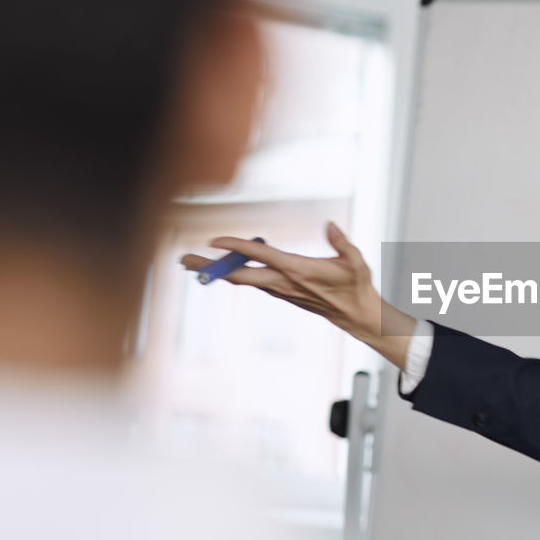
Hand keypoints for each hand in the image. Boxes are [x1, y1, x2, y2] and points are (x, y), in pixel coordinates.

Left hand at [180, 222, 390, 343]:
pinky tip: (225, 267)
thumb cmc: (357, 286)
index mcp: (298, 270)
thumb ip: (342, 242)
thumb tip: (330, 226)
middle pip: (238, 275)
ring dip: (218, 271)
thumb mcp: (356, 261)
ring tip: (193, 262)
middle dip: (210, 266)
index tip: (215, 239)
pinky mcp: (283, 292)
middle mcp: (284, 282)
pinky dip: (236, 273)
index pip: (260, 256)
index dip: (237, 247)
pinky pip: (253, 281)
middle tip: (182, 259)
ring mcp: (281, 289)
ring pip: (243, 279)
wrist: (357, 314)